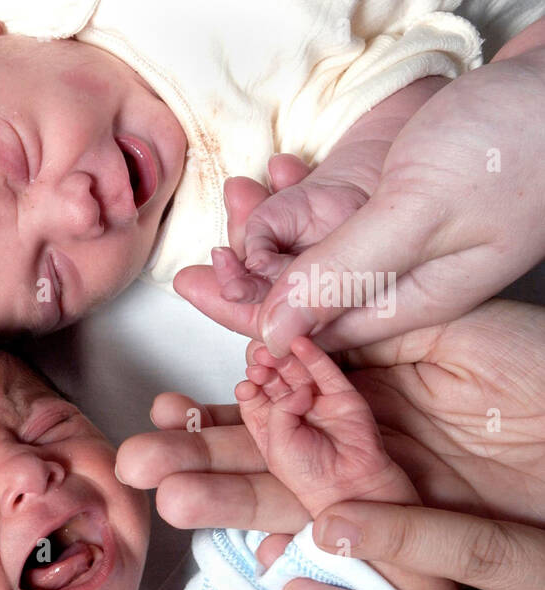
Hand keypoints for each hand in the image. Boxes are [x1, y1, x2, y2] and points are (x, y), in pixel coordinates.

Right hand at [117, 298, 544, 535]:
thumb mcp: (453, 327)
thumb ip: (361, 317)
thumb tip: (277, 310)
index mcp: (369, 372)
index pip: (277, 371)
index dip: (220, 379)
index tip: (165, 392)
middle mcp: (363, 431)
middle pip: (263, 441)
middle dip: (196, 447)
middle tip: (136, 459)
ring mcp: (380, 484)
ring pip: (286, 491)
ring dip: (223, 493)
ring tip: (165, 494)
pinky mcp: (407, 534)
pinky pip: (340, 541)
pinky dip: (295, 546)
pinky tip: (255, 553)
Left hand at [179, 42, 544, 354]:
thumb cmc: (518, 143)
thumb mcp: (417, 214)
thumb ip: (344, 273)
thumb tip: (272, 333)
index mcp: (412, 302)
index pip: (311, 330)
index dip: (251, 315)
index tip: (197, 292)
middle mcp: (408, 280)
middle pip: (307, 294)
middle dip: (247, 278)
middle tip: (191, 266)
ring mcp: (411, 240)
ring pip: (317, 251)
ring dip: (268, 230)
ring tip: (230, 203)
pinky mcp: (413, 199)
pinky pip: (339, 212)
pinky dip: (301, 196)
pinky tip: (276, 176)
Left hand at [236, 337, 413, 517]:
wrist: (349, 488)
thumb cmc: (311, 477)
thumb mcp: (276, 445)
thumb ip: (279, 412)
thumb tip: (297, 389)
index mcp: (270, 426)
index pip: (255, 397)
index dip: (250, 387)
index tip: (247, 384)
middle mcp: (293, 411)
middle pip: (275, 380)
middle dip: (265, 368)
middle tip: (259, 360)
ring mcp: (318, 402)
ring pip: (298, 372)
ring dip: (285, 359)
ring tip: (274, 349)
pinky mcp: (343, 396)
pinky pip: (327, 372)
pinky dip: (314, 356)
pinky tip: (301, 344)